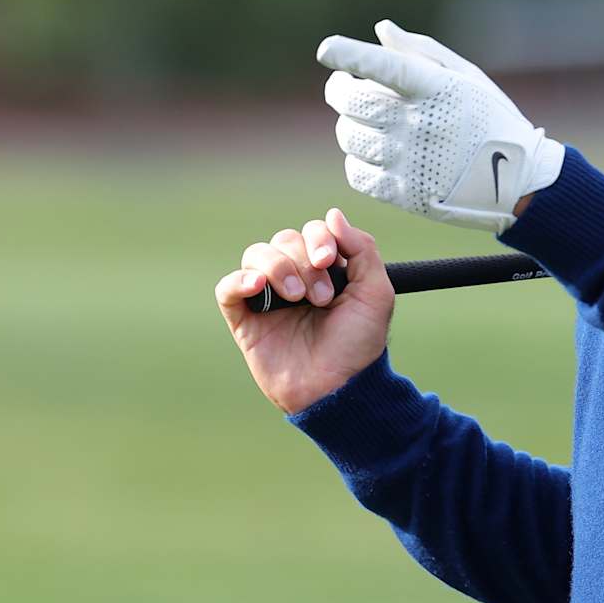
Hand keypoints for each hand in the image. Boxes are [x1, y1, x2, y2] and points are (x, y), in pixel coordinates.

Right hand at [215, 208, 394, 414]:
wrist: (339, 387)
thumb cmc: (359, 345)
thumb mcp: (376, 293)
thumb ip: (362, 249)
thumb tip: (333, 215)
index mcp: (325, 270)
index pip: (312, 231)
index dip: (319, 238)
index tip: (329, 261)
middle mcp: (295, 278)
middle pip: (284, 240)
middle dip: (303, 261)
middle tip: (321, 296)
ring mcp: (268, 298)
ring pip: (256, 255)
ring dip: (277, 268)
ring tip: (296, 298)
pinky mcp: (245, 319)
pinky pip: (228, 287)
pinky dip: (239, 280)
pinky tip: (257, 287)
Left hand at [317, 20, 564, 233]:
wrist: (518, 180)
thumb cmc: (490, 119)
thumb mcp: (466, 77)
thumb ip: (421, 51)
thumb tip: (381, 29)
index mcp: (436, 88)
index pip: (386, 67)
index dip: (352, 56)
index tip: (326, 50)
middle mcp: (420, 123)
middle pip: (353, 102)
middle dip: (338, 91)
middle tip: (342, 87)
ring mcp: (410, 160)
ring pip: (350, 136)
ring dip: (349, 125)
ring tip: (365, 122)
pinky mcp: (404, 193)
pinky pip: (357, 173)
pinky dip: (357, 160)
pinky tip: (373, 153)